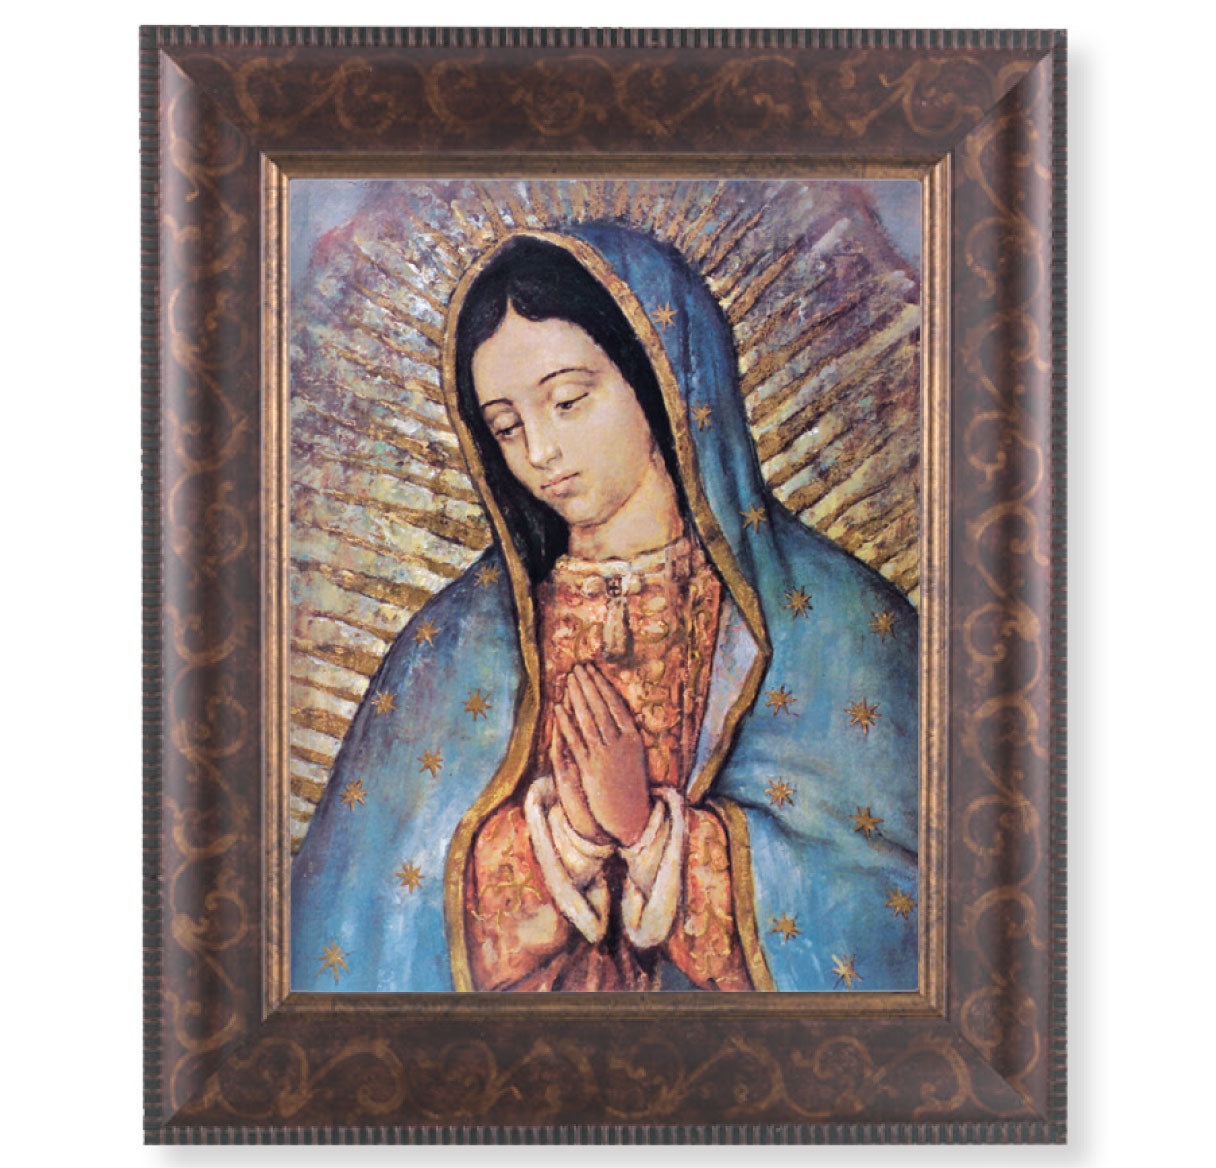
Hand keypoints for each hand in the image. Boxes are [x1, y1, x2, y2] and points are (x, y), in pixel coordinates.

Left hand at [551, 664, 652, 846]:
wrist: (631, 818)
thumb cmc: (631, 786)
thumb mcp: (635, 757)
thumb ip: (625, 735)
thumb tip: (615, 711)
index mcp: (634, 739)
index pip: (615, 704)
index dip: (602, 685)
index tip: (592, 670)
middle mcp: (621, 744)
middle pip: (601, 707)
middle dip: (587, 685)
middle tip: (577, 667)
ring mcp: (605, 756)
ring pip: (588, 720)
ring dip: (577, 697)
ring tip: (569, 680)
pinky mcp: (590, 769)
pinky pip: (576, 741)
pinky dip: (567, 722)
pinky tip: (560, 707)